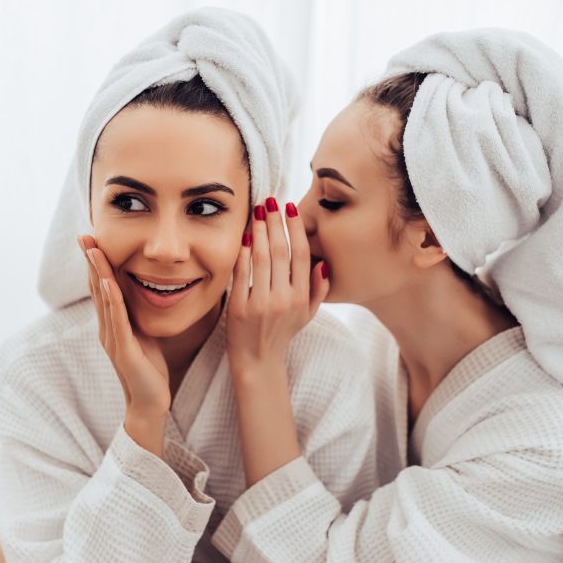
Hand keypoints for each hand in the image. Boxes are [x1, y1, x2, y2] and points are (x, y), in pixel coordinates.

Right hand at [78, 235, 170, 452]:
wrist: (150, 404)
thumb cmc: (149, 368)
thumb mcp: (142, 333)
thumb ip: (136, 314)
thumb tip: (140, 291)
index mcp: (112, 323)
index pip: (102, 286)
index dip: (97, 262)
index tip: (92, 238)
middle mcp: (107, 329)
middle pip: (97, 288)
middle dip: (91, 261)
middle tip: (84, 235)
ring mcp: (113, 340)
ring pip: (104, 300)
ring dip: (99, 273)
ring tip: (94, 250)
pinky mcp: (125, 351)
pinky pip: (118, 321)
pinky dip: (113, 300)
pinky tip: (110, 282)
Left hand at [226, 199, 328, 374]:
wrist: (258, 361)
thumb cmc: (282, 333)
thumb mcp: (307, 314)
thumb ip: (318, 289)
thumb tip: (322, 264)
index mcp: (302, 298)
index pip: (302, 255)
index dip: (296, 229)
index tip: (290, 209)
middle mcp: (284, 299)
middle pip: (280, 252)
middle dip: (274, 222)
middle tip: (269, 201)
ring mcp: (261, 304)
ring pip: (260, 259)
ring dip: (258, 231)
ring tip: (256, 212)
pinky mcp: (240, 308)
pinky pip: (241, 274)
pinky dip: (242, 253)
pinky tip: (243, 236)